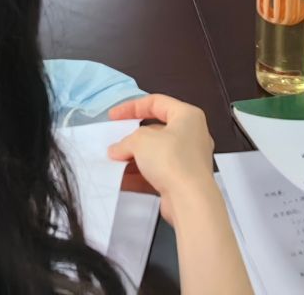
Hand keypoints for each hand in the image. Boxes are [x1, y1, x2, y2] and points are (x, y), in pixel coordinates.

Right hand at [106, 94, 223, 227]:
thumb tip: (117, 150)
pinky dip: (140, 175)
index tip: (113, 116)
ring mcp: (188, 160)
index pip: (156, 102)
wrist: (190, 201)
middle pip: (156, 130)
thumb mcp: (141, 141)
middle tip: (114, 142)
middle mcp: (191, 136)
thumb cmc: (170, 159)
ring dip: (133, 158)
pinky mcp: (182, 181)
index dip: (132, 107)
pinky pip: (158, 173)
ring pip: (156, 153)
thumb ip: (126, 141)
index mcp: (187, 116)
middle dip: (132, 137)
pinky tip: (121, 179)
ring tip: (113, 162)